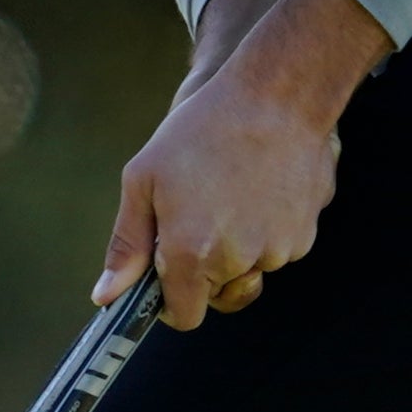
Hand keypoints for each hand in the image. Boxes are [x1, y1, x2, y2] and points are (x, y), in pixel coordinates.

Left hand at [106, 0, 389, 325]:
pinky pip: (279, 248)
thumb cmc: (203, 129)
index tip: (170, 278)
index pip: (185, 316)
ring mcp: (276, 250)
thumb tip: (106, 296)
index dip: (174, 302)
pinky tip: (261, 186)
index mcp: (191, 252)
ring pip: (251, 269)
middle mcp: (237, 260)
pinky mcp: (305, 235)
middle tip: (200, 215)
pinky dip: (269, 228)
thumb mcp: (144, 179)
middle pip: (219, 293)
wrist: (278, 96)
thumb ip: (127, 244)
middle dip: (207, 269)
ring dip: (240, 247)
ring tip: (233, 191)